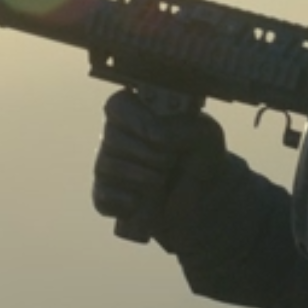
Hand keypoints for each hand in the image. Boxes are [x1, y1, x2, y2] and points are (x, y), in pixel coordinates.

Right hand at [92, 88, 232, 249]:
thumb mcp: (204, 135)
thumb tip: (156, 136)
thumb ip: (181, 127)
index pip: (118, 105)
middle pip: (111, 137)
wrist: (203, 201)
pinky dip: (128, 202)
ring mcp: (108, 166)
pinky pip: (103, 197)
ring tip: (161, 182)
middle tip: (169, 162)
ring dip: (142, 178)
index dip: (137, 121)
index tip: (160, 137)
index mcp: (139, 112)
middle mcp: (118, 135)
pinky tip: (144, 202)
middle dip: (147, 155)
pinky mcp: (106, 196)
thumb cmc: (200, 159)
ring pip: (107, 167)